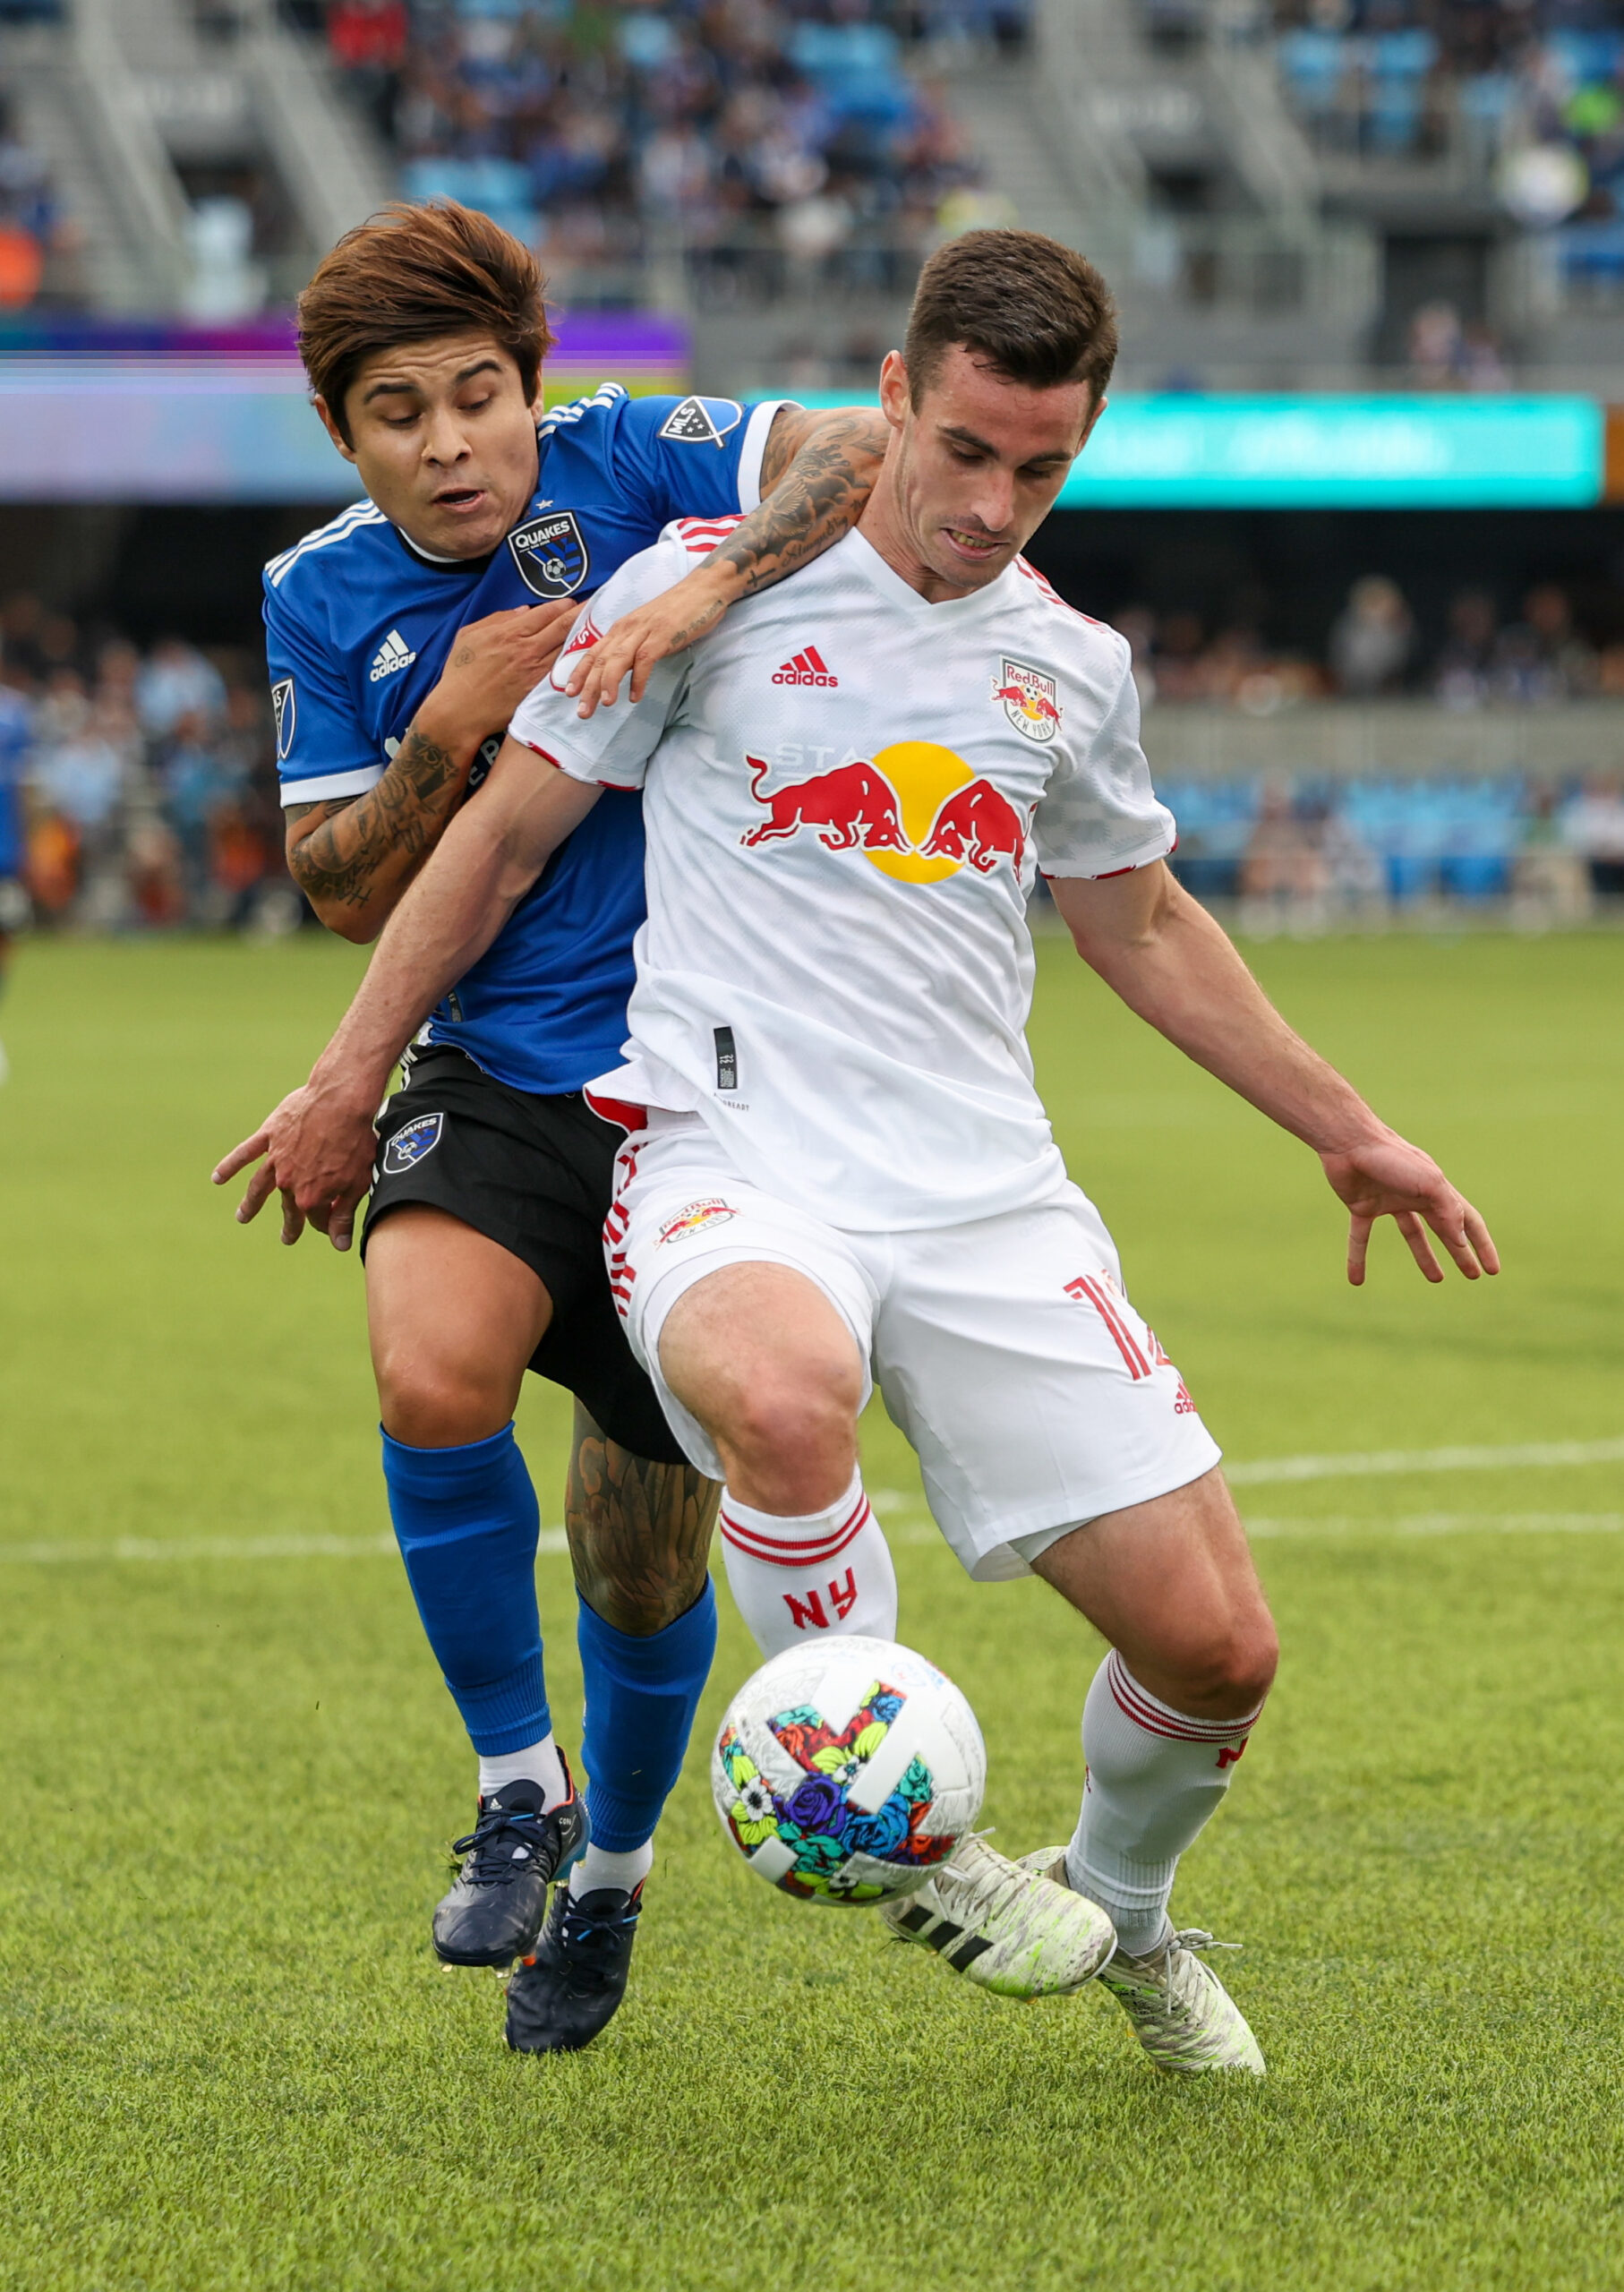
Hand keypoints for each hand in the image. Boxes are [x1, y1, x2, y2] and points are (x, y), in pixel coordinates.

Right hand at [211, 1076, 379, 1251]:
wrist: (341, 1101)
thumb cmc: (356, 1140)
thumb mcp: (357, 1182)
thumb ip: (344, 1214)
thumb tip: (339, 1245)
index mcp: (311, 1196)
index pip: (318, 1219)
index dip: (327, 1224)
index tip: (334, 1227)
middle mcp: (288, 1182)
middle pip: (289, 1209)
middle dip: (290, 1226)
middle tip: (287, 1237)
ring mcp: (276, 1159)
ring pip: (259, 1187)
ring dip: (250, 1204)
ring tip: (242, 1217)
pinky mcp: (269, 1136)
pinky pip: (244, 1154)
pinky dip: (229, 1166)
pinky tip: (217, 1178)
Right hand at [418, 601, 580, 747]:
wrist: (460, 711)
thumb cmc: (460, 673)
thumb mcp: (469, 636)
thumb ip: (497, 619)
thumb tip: (525, 611)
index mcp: (509, 632)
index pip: (545, 613)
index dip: (563, 606)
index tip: (574, 603)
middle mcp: (527, 650)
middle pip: (562, 627)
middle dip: (582, 615)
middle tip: (596, 609)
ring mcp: (535, 672)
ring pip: (567, 649)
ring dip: (584, 639)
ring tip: (599, 631)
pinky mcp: (539, 691)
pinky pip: (563, 672)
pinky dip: (576, 663)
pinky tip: (586, 659)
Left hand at [564, 565, 728, 718]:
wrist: (703, 589)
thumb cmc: (677, 612)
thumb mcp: (647, 629)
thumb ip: (633, 647)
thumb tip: (621, 670)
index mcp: (622, 628)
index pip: (593, 652)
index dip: (579, 673)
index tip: (568, 693)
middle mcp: (628, 628)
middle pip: (601, 660)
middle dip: (589, 687)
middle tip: (582, 711)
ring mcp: (645, 630)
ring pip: (619, 659)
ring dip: (609, 682)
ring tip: (604, 704)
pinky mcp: (663, 634)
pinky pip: (645, 659)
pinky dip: (639, 679)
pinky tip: (635, 697)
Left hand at [1319, 1130, 1499, 1285]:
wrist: (1350, 1143)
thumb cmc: (1392, 1158)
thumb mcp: (1429, 1183)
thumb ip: (1449, 1210)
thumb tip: (1461, 1242)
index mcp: (1437, 1190)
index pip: (1467, 1221)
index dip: (1481, 1245)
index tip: (1492, 1270)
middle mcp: (1415, 1195)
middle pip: (1443, 1229)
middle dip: (1460, 1252)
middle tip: (1472, 1276)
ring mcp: (1389, 1201)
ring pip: (1412, 1233)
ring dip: (1424, 1256)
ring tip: (1436, 1279)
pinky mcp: (1361, 1206)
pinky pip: (1360, 1237)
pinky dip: (1358, 1258)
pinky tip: (1356, 1280)